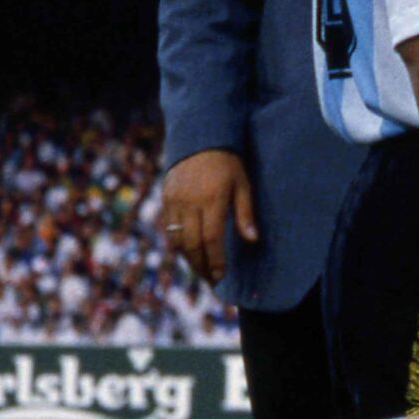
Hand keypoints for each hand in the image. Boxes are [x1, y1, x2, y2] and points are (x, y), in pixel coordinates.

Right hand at [159, 150, 255, 285]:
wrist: (199, 138)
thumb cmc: (228, 163)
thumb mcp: (243, 184)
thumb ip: (245, 213)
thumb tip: (253, 240)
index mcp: (212, 199)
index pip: (211, 239)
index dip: (215, 261)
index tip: (220, 276)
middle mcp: (190, 202)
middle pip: (191, 244)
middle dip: (201, 265)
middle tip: (210, 280)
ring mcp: (174, 201)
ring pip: (177, 239)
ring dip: (188, 258)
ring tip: (201, 270)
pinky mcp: (165, 199)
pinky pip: (169, 228)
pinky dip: (178, 243)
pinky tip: (189, 252)